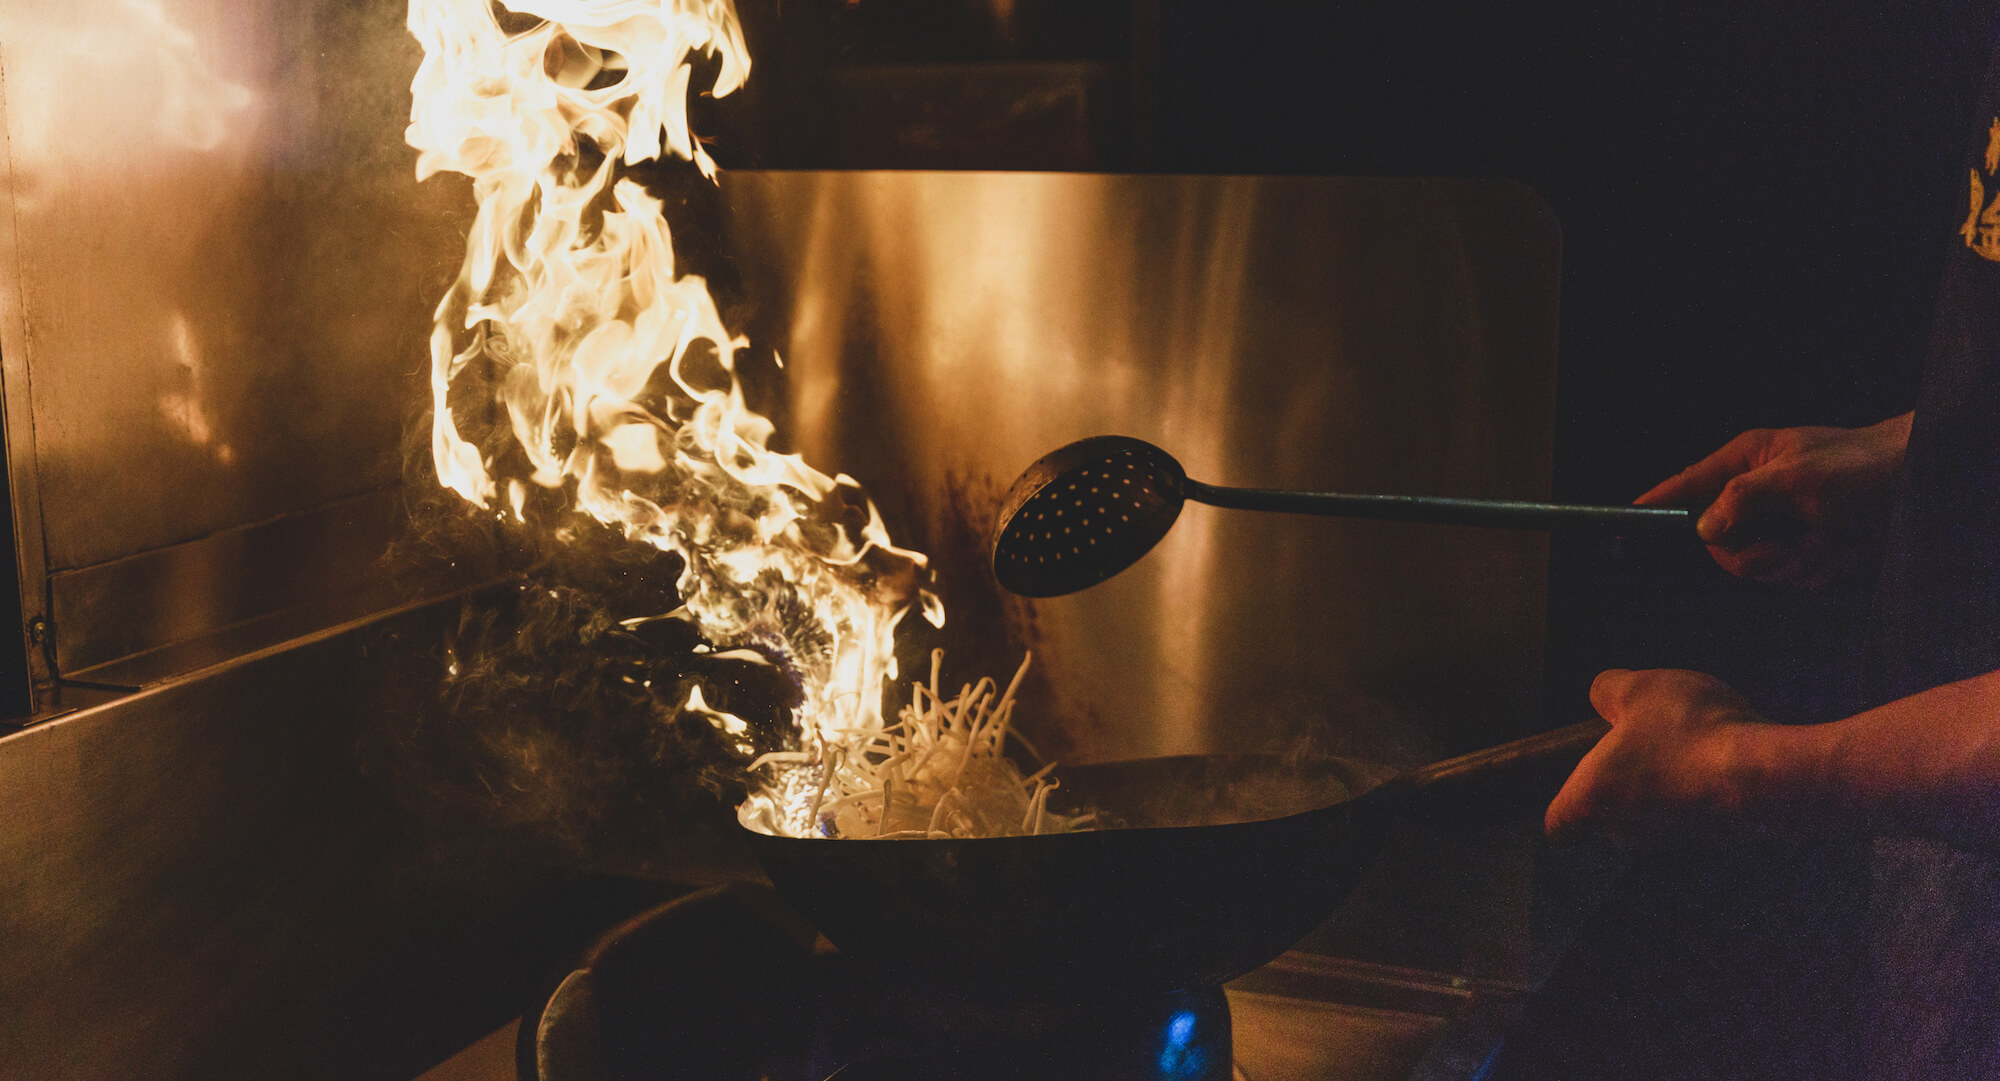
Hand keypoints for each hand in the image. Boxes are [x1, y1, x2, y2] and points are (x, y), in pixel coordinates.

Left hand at [1545, 668, 1767, 845]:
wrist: (1762, 775)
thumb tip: (1601, 696)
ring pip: (1654, 815)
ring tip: (1691, 743)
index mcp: (1591, 798)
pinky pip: (1694, 817)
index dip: (1564, 804)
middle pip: (1608, 814)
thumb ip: (1607, 690)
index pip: (1557, 823)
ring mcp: (1670, 844)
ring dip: (1665, 784)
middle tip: (1645, 738)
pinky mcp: (1712, 846)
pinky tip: (1723, 759)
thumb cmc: (1688, 730)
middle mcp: (1625, 832)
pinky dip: (1701, 792)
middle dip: (1622, 780)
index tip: (1580, 779)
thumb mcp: (1638, 688)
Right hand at [1638, 414, 1910, 587]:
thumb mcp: (1800, 474)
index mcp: (1745, 464)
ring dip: (1797, 560)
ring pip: (1757, 569)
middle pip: (1720, 546)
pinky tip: (1844, 549)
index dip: (1656, 506)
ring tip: (1834, 535)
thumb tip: (1703, 528)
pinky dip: (1820, 570)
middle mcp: (1755, 499)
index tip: (1625, 520)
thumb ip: (1742, 497)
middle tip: (1798, 532)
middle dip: (1758, 550)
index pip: (1686, 486)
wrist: (1922, 487)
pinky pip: (1792, 579)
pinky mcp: (1803, 556)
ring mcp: (1778, 529)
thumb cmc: (1864, 464)